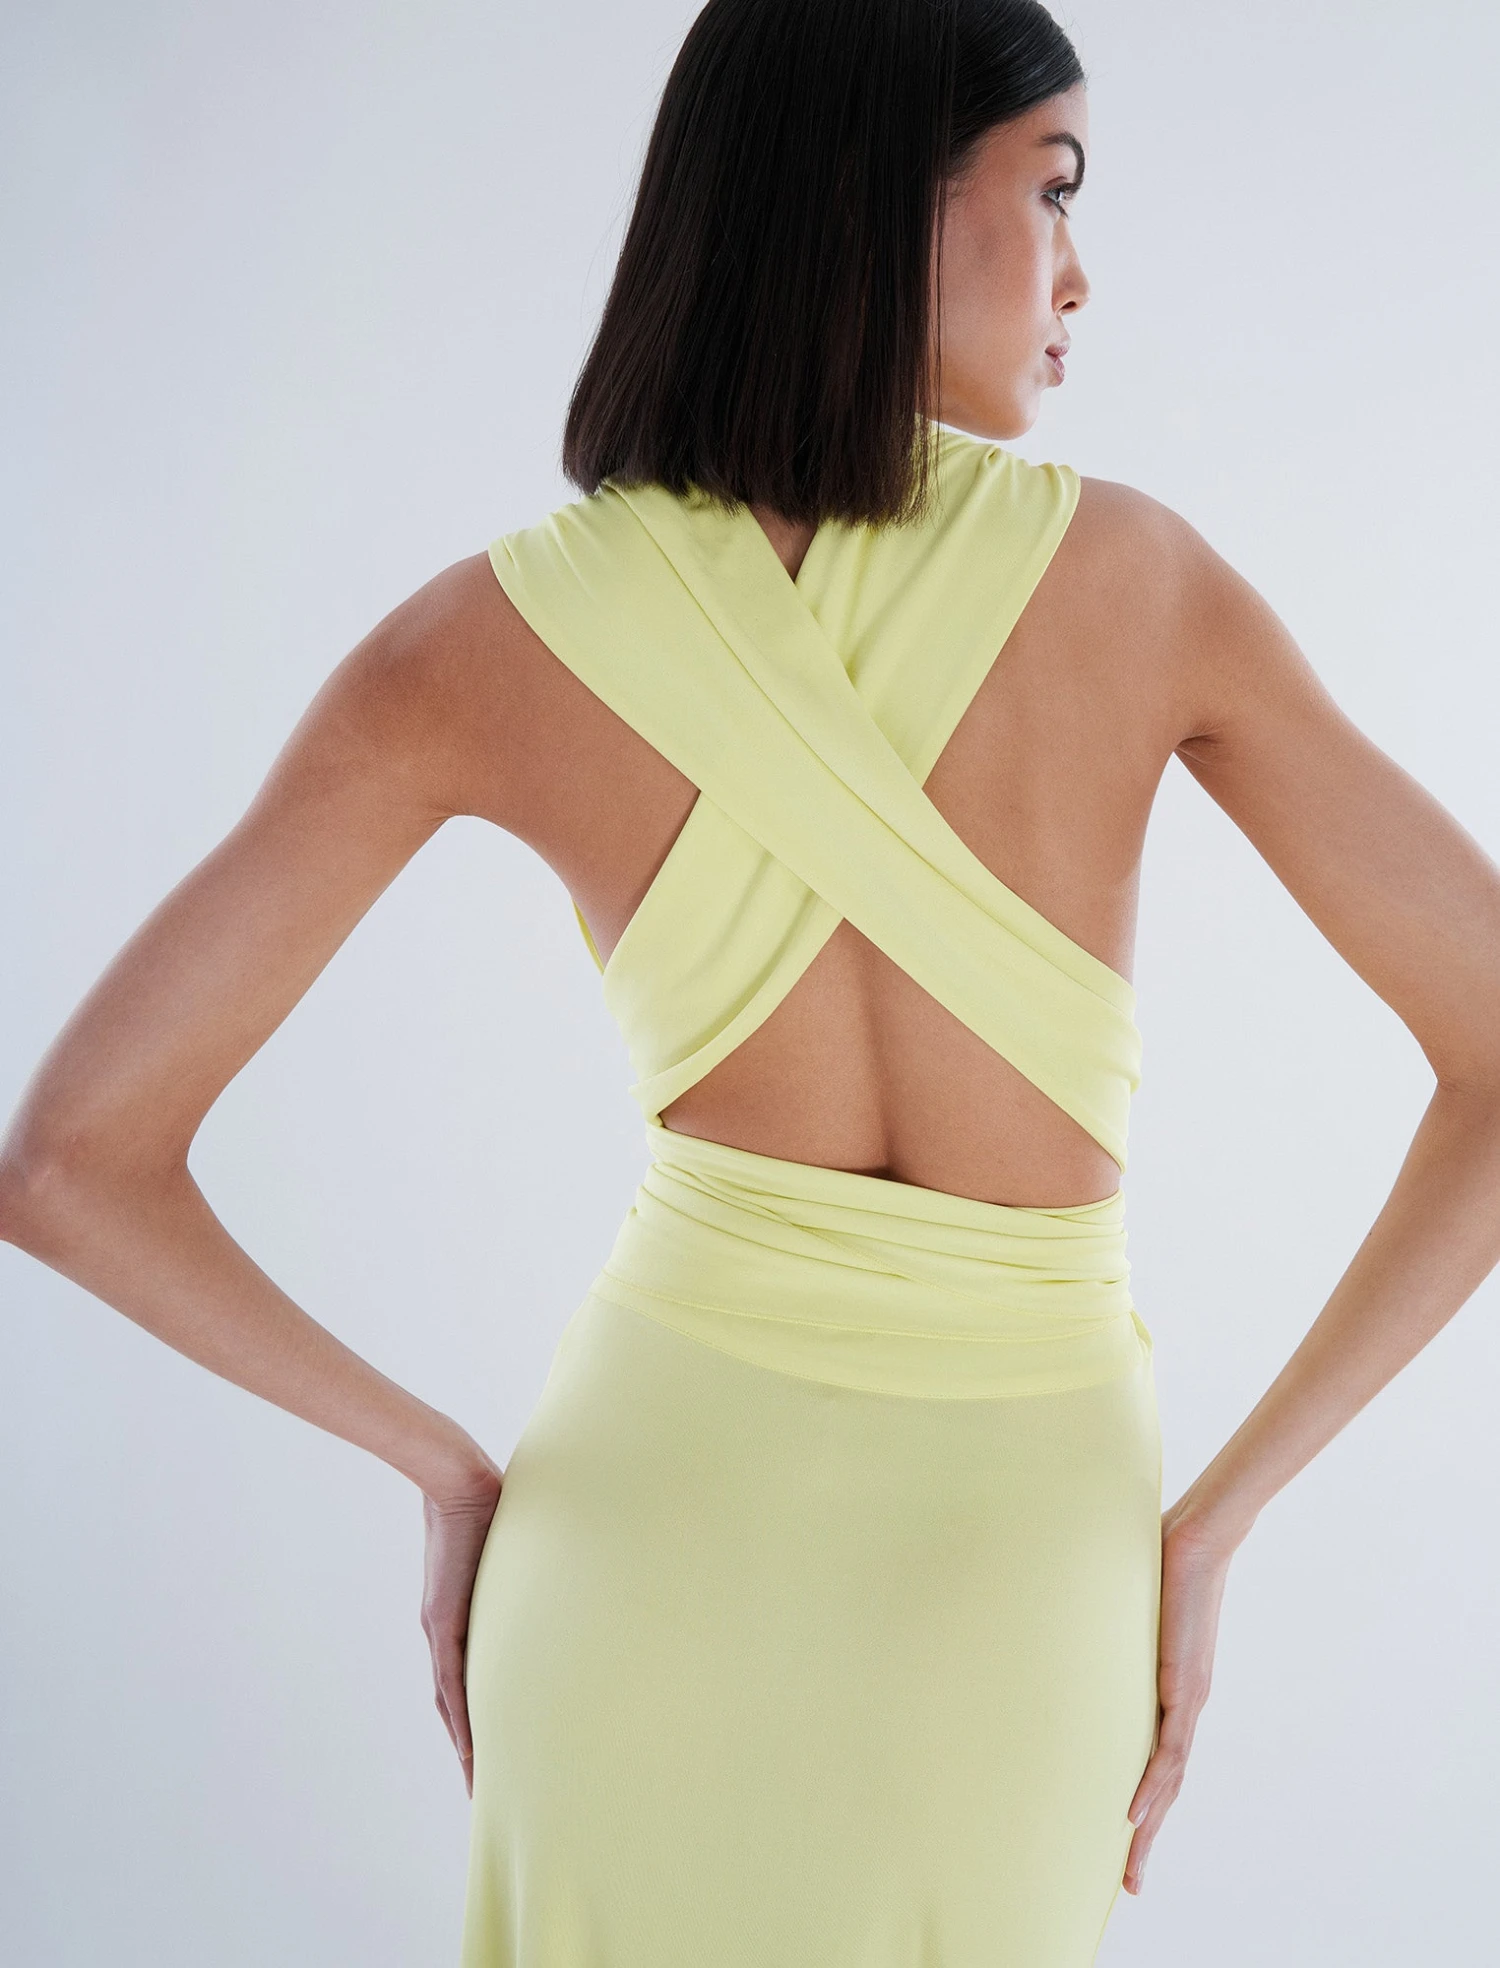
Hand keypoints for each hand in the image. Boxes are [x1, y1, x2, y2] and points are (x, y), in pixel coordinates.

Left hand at [421, 1456, 504, 1796]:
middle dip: (467, 1748)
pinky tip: (469, 1748)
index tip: (489, 1754)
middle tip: (482, 1789)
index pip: (465, 1681)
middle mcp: (445, 1630)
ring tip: (477, 1783)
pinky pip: (451, 1682)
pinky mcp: (444, 1621)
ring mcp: (442, 1628)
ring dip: (463, 1745)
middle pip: (453, 1705)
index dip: (474, 1721)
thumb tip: (568, 1562)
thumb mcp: (512, 1549)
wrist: (457, 1480)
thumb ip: (529, 1567)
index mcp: (461, 1616)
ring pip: (449, 1703)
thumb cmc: (489, 1503)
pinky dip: (460, 1718)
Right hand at [1123, 1502, 1238, 1893]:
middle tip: (1130, 1884)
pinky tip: (1133, 1816)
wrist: (1198, 1538)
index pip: (1155, 1761)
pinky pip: (1167, 1750)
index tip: (1122, 1838)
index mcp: (1168, 1692)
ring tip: (1131, 1869)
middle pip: (1164, 1787)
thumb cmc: (1161, 1560)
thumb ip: (1106, 1621)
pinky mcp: (1185, 1687)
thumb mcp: (1124, 1607)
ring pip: (1168, 1781)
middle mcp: (1182, 1705)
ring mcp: (1186, 1699)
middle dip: (1145, 1838)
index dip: (1142, 1803)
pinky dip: (1150, 1786)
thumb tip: (1062, 1606)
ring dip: (1148, 1828)